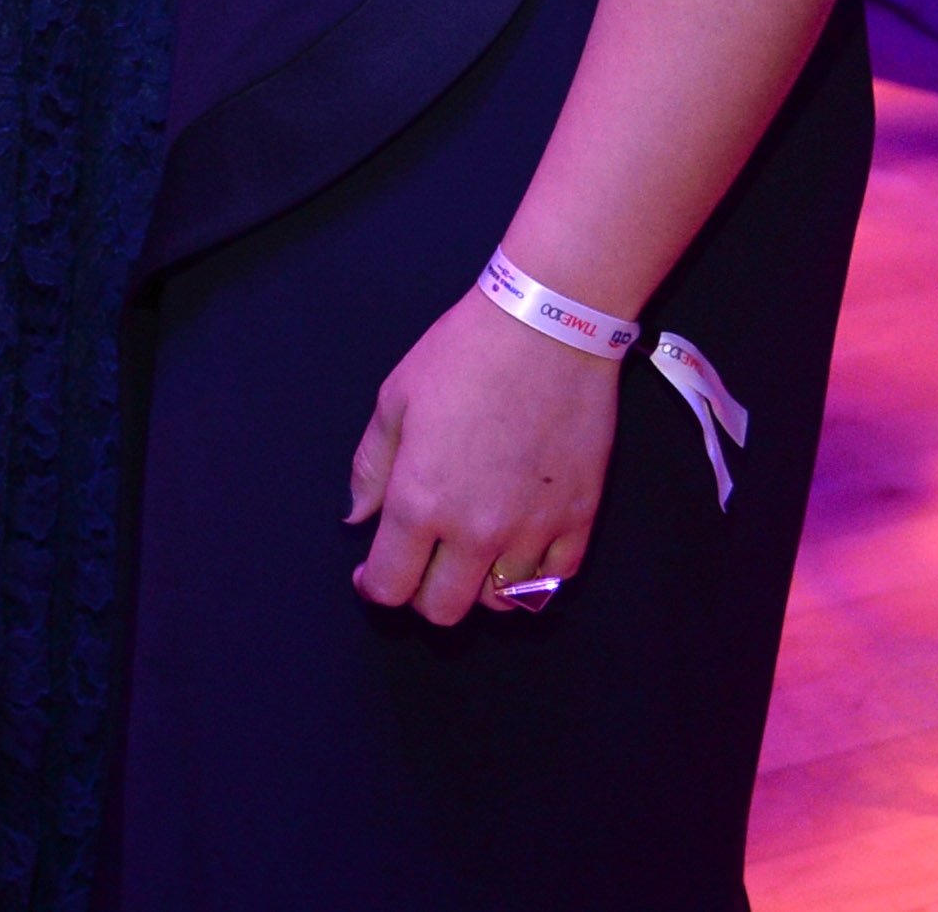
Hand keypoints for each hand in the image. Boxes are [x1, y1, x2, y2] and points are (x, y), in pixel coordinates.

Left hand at [346, 282, 617, 624]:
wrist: (547, 330)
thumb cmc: (463, 356)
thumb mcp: (394, 401)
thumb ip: (371, 468)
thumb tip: (358, 518)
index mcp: (420, 501)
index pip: (392, 586)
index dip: (375, 588)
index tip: (372, 577)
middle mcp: (477, 531)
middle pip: (443, 608)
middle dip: (420, 594)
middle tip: (418, 564)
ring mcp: (533, 532)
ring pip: (501, 603)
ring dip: (477, 588)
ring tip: (467, 555)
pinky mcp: (579, 522)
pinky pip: (553, 581)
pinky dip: (530, 578)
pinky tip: (514, 551)